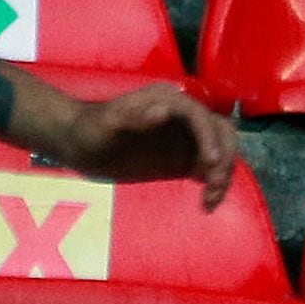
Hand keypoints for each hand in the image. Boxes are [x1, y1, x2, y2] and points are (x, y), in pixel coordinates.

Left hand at [58, 85, 237, 207]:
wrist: (80, 145)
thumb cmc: (89, 131)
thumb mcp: (106, 124)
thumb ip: (133, 117)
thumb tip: (164, 111)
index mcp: (168, 101)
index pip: (201, 116)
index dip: (210, 138)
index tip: (211, 164)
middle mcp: (184, 117)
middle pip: (221, 133)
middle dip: (224, 159)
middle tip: (212, 187)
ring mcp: (187, 138)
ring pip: (222, 151)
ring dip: (223, 175)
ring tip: (209, 202)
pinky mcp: (185, 158)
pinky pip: (210, 168)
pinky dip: (214, 184)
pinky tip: (206, 202)